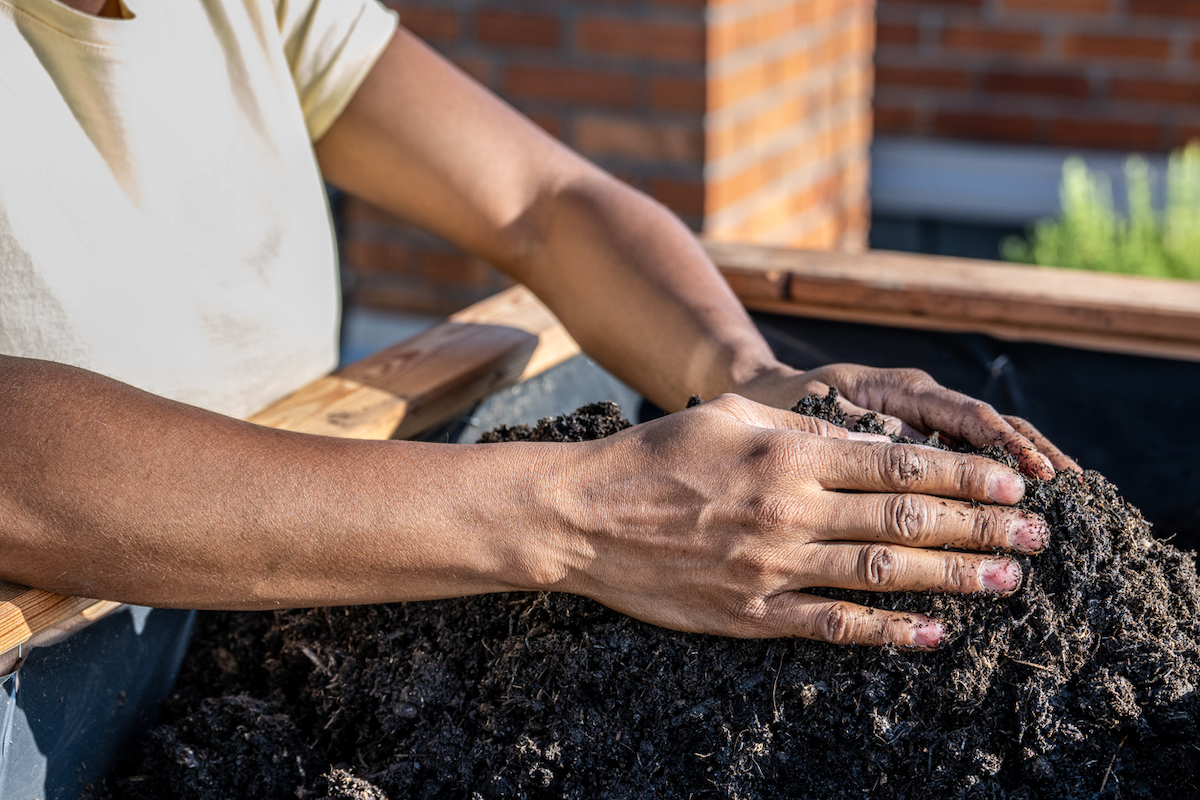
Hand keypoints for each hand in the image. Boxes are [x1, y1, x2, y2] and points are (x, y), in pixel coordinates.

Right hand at [553, 395, 1046, 647]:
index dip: (965, 475)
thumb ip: (803, 428)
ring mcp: (771, 567)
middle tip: (1037, 535)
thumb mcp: (729, 418)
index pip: (899, 464)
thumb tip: (872, 441)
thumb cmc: (654, 457)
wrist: (581, 517)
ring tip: (1008, 579)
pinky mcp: (750, 613)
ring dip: (954, 576)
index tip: (1014, 483)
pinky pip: (832, 625)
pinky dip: (888, 632)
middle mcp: (789, 510)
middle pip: (907, 517)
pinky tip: (933, 632)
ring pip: (883, 571)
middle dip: (982, 525)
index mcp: (787, 456)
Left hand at [735, 362, 1079, 478]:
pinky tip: (1018, 519)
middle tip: (1071, 499)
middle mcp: (923, 406)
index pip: (966, 415)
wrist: (766, 392)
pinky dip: (992, 490)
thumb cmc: (783, 400)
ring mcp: (926, 426)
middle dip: (1033, 462)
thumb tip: (904, 451)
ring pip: (986, 448)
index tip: (1035, 476)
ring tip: (1064, 510)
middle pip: (993, 429)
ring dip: (1025, 475)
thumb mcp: (810, 408)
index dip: (1003, 446)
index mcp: (900, 390)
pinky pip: (962, 469)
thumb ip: (855, 425)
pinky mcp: (919, 452)